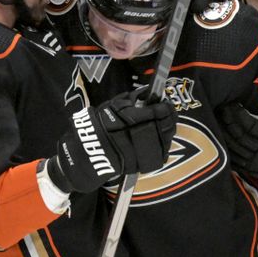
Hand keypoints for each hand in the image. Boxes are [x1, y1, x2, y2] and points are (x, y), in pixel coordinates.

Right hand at [48, 88, 177, 192]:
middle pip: (163, 127)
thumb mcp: (112, 105)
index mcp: (129, 119)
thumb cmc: (99, 125)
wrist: (87, 151)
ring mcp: (139, 152)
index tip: (166, 103)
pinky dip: (163, 147)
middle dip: (170, 118)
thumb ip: (132, 98)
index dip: (165, 106)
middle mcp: (136, 136)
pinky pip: (158, 156)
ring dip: (168, 132)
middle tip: (170, 112)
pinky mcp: (139, 165)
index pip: (157, 112)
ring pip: (163, 142)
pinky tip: (162, 139)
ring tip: (167, 125)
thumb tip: (148, 91)